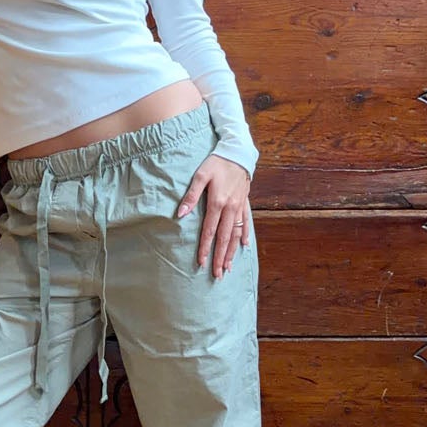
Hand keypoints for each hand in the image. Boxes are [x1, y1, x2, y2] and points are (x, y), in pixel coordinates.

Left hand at [177, 154, 252, 278]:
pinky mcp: (245, 202)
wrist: (237, 152)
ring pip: (237, 234)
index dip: (205, 248)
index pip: (210, 231)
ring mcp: (239, 206)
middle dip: (220, 257)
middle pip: (224, 237)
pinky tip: (244, 246)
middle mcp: (230, 208)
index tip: (202, 262)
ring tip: (228, 266)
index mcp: (218, 203)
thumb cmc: (216, 163)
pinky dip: (245, 235)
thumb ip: (191, 196)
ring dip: (232, 251)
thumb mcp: (200, 175)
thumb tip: (181, 214)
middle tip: (217, 274)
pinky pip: (246, 222)